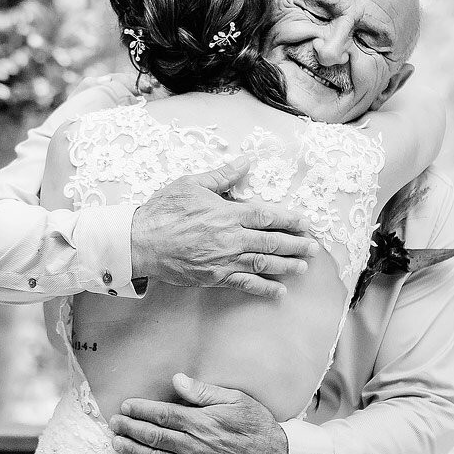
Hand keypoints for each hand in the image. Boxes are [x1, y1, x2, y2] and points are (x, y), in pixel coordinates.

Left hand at [108, 373, 288, 453]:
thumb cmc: (256, 425)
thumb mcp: (235, 399)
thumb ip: (203, 392)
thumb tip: (178, 380)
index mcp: (200, 422)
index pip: (162, 415)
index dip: (140, 410)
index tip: (126, 406)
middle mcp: (193, 446)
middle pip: (153, 436)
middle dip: (130, 429)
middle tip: (114, 423)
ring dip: (132, 451)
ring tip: (116, 444)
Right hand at [130, 157, 320, 298]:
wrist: (140, 242)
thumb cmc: (163, 211)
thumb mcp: (192, 184)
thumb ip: (222, 176)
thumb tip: (245, 162)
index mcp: (227, 213)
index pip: (267, 216)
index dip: (289, 220)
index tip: (305, 223)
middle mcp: (231, 238)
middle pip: (272, 242)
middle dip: (296, 245)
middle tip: (313, 248)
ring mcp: (224, 260)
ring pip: (263, 264)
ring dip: (286, 266)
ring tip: (302, 268)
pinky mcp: (214, 277)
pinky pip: (245, 284)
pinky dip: (264, 289)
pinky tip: (279, 291)